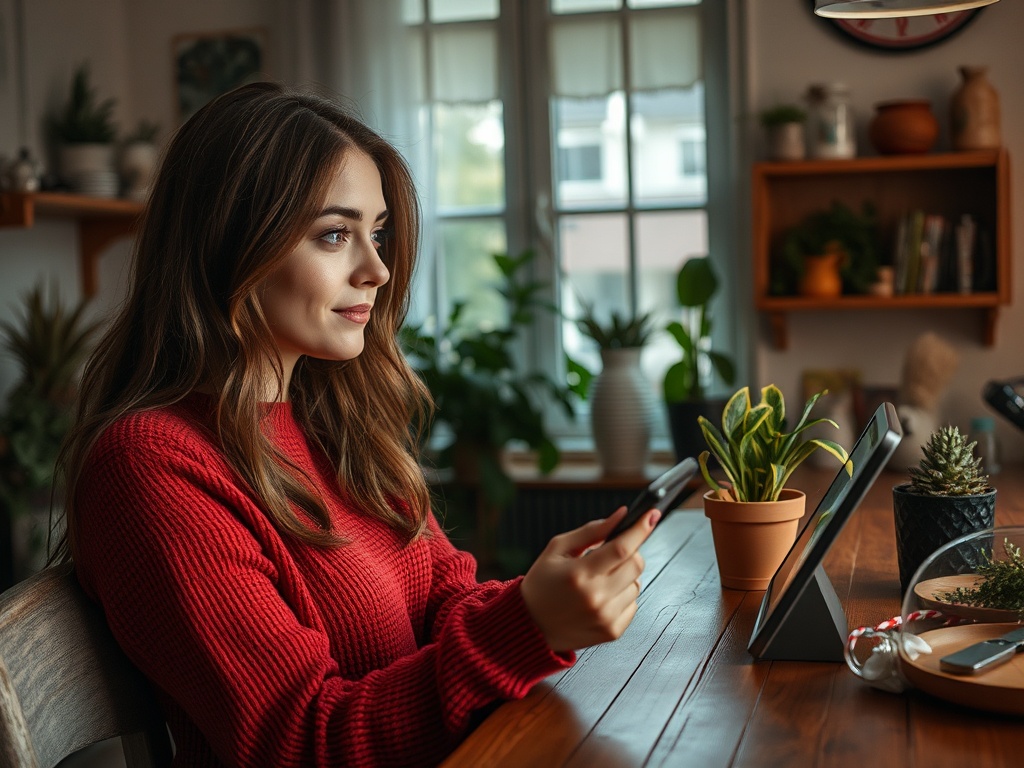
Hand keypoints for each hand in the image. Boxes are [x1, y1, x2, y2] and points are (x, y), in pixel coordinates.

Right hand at [520, 506, 659, 652]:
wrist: (531, 626)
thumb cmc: (542, 583)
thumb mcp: (558, 549)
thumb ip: (591, 531)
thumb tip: (621, 516)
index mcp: (579, 573)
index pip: (621, 548)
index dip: (640, 529)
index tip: (651, 515)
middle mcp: (595, 598)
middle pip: (636, 565)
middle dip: (631, 552)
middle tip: (612, 554)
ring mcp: (605, 617)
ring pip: (637, 585)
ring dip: (625, 576)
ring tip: (600, 580)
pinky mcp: (612, 632)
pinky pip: (634, 605)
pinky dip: (623, 596)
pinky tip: (602, 597)